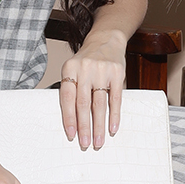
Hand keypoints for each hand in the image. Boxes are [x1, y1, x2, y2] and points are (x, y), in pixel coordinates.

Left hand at [60, 29, 126, 149]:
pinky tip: (113, 128)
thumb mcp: (74, 69)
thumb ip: (72, 90)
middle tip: (85, 143)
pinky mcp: (117, 73)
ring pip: (99, 104)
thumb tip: (71, 121)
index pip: (67, 98)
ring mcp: (101, 71)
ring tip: (98, 141)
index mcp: (69, 69)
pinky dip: (114, 115)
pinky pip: (115, 98)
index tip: (71, 135)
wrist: (105, 40)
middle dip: (84, 126)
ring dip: (99, 126)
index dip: (69, 118)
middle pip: (83, 103)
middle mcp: (84, 69)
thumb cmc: (87, 60)